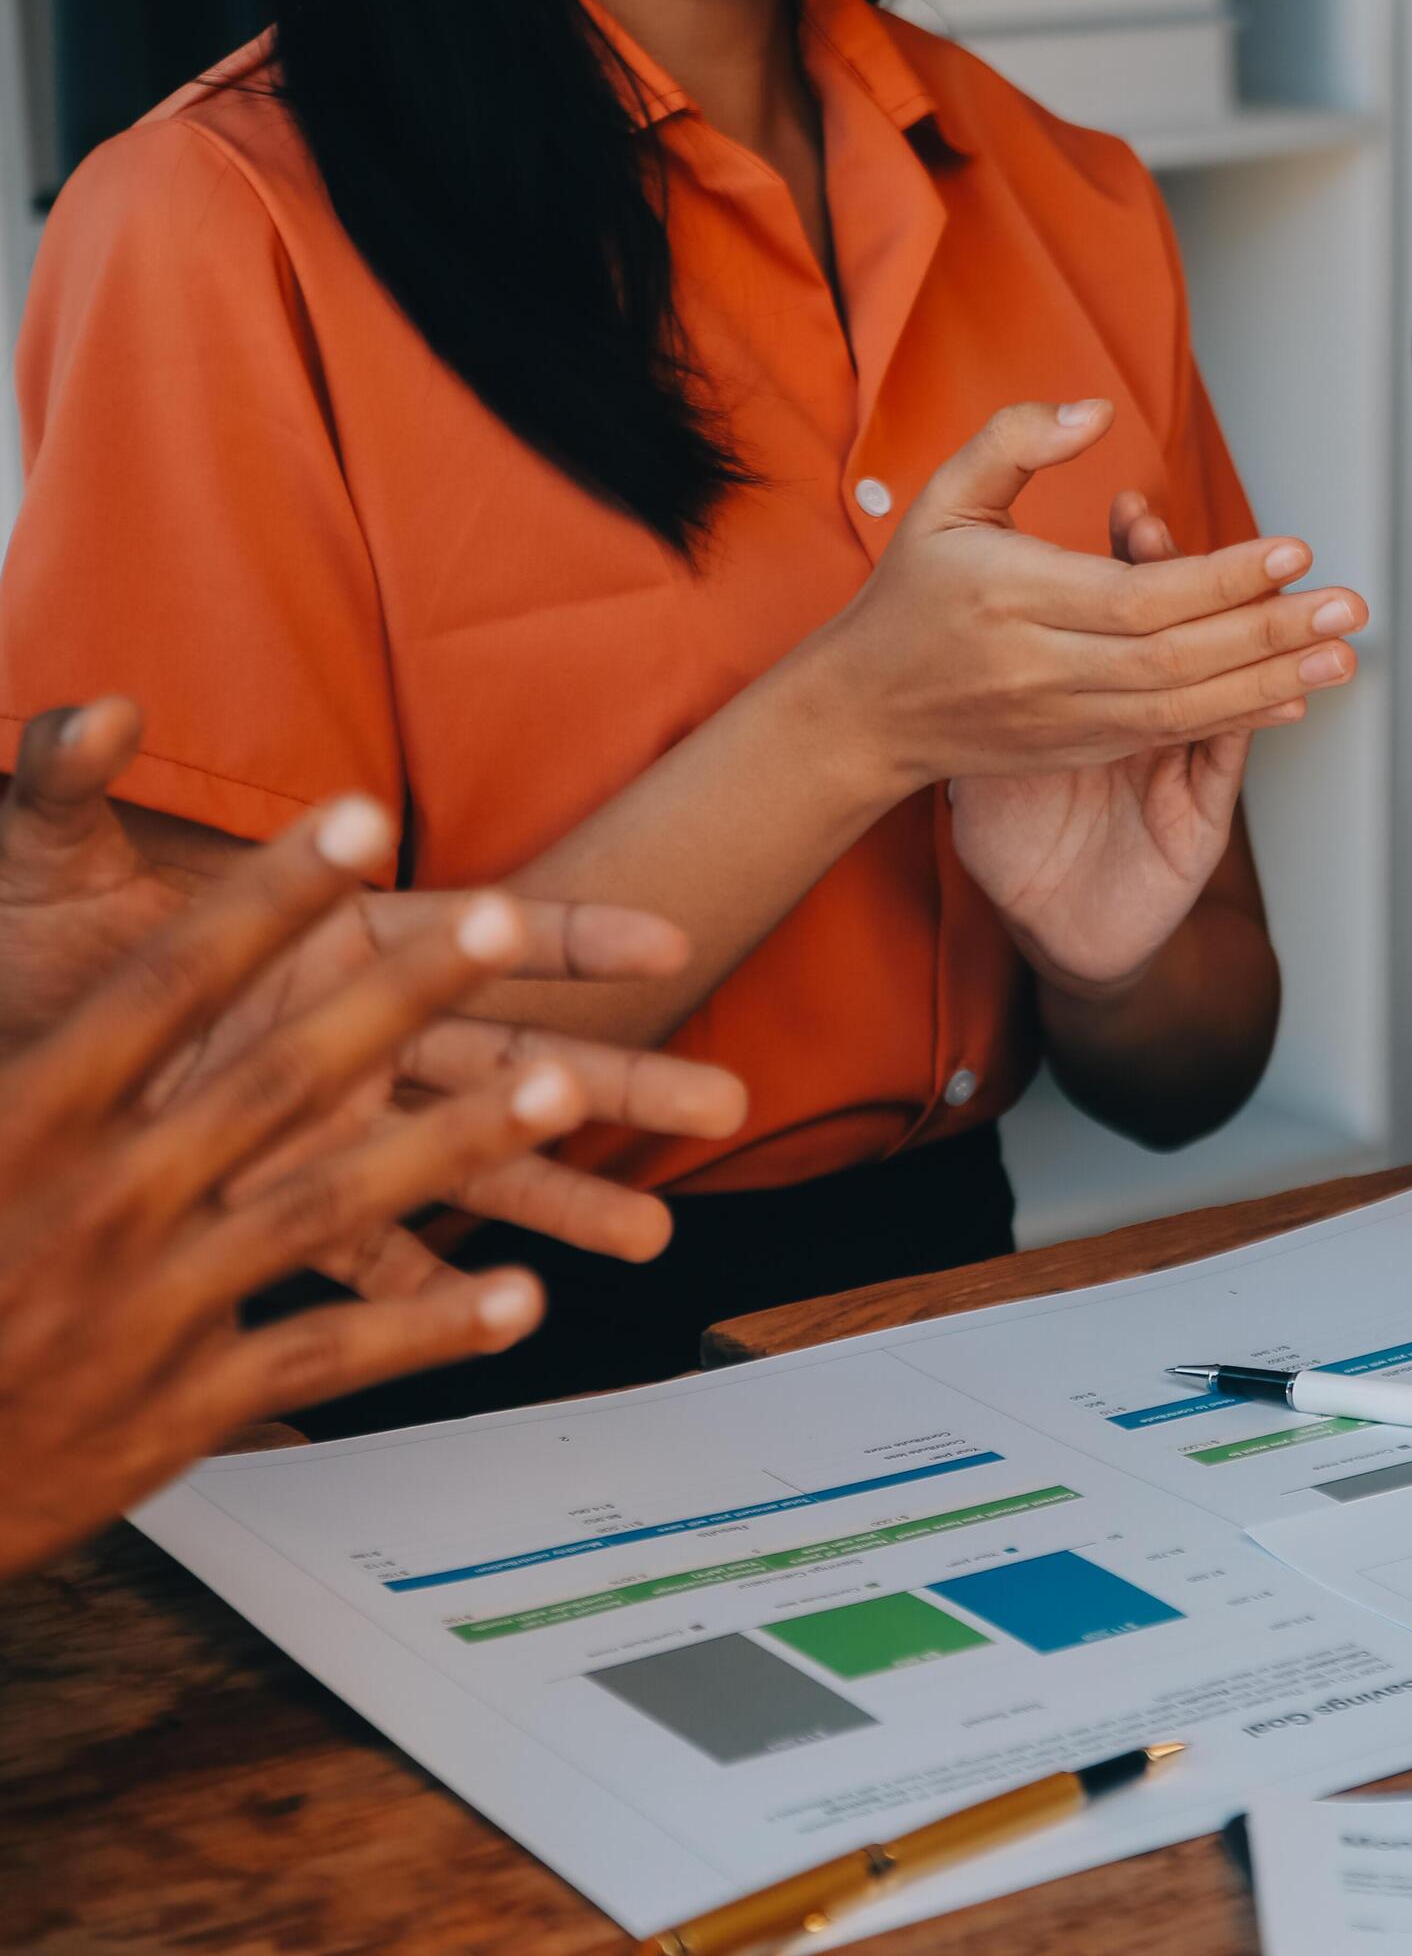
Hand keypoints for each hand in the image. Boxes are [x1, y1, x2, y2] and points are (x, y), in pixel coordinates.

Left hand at [0, 701, 747, 1293]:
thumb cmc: (16, 942)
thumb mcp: (41, 854)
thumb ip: (71, 782)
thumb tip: (100, 716)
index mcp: (329, 937)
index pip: (478, 928)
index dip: (573, 938)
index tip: (667, 943)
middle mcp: (348, 1031)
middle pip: (513, 1054)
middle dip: (622, 1079)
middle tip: (723, 1100)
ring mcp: (321, 1122)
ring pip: (467, 1161)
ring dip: (558, 1197)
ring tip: (647, 1233)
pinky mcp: (265, 1203)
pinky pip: (367, 1254)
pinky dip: (428, 1287)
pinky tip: (500, 1312)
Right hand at [0, 800, 594, 1580]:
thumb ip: (9, 1030)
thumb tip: (37, 813)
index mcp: (28, 1120)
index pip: (169, 984)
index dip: (269, 897)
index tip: (359, 818)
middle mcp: (99, 1203)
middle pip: (277, 1076)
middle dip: (400, 994)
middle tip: (505, 918)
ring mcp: (147, 1307)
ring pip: (329, 1206)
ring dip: (455, 1144)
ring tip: (562, 1088)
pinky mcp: (180, 1407)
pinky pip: (326, 1354)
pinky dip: (428, 1328)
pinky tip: (525, 1296)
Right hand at [807, 400, 1359, 795]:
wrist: (865, 713)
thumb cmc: (912, 593)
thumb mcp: (942, 497)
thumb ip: (1014, 442)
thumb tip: (1098, 413)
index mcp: (1012, 596)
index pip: (1138, 595)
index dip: (1222, 578)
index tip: (1292, 550)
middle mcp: (1043, 667)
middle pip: (1175, 656)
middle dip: (1271, 633)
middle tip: (1349, 608)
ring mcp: (1063, 718)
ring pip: (1182, 706)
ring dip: (1271, 683)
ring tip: (1342, 656)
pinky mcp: (1078, 748)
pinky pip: (1169, 736)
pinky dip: (1235, 720)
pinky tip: (1293, 698)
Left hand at [948, 494, 1356, 994]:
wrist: (1044, 926)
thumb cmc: (1013, 836)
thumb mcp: (981, 759)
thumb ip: (987, 686)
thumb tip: (981, 613)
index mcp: (1093, 696)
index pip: (1130, 612)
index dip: (1138, 562)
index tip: (1130, 513)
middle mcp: (1144, 719)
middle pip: (1190, 637)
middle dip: (1202, 580)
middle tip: (1185, 523)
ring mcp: (1178, 767)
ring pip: (1225, 689)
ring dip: (1257, 638)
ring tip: (1275, 584)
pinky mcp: (1199, 818)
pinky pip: (1229, 760)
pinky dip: (1257, 720)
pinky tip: (1289, 689)